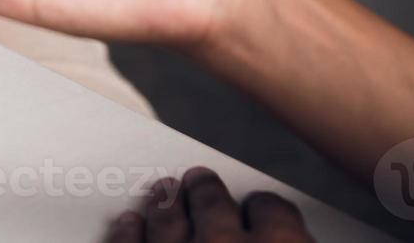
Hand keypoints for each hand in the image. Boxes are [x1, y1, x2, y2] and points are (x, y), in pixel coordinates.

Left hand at [110, 169, 312, 241]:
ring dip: (164, 203)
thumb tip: (286, 233)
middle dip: (207, 191)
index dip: (265, 209)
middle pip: (213, 205)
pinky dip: (127, 232)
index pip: (273, 212)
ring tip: (162, 192)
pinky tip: (129, 223)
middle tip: (200, 179)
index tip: (260, 205)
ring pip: (167, 220)